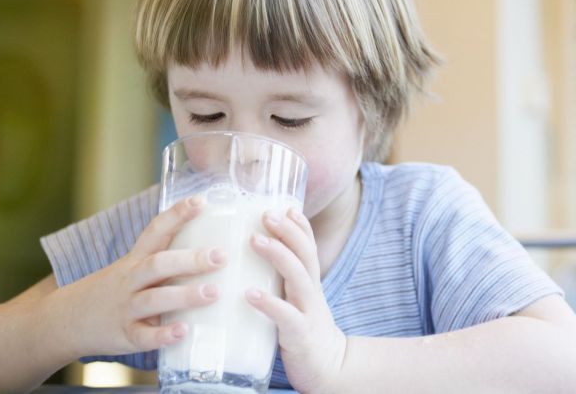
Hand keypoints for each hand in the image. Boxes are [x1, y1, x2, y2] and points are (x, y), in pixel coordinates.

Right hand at [62, 196, 225, 356]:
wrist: (63, 322)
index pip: (155, 231)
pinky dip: (163, 335)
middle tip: (221, 256)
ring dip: (184, 296)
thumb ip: (164, 261)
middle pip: (158, 264)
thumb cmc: (113, 292)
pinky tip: (183, 331)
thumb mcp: (131, 269)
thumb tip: (210, 249)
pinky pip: (144, 336)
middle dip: (189, 259)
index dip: (177, 215)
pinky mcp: (124, 336)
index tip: (201, 201)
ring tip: (212, 293)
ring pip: (153, 299)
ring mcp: (125, 308)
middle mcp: (130, 280)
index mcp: (135, 260)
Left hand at [246, 208, 347, 393]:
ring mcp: (308, 312)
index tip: (285, 206)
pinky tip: (249, 294)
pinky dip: (268, 303)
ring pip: (298, 277)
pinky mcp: (300, 335)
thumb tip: (247, 263)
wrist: (328, 370)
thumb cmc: (302, 332)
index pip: (308, 246)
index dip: (299, 225)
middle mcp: (311, 292)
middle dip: (288, 231)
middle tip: (265, 213)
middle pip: (305, 253)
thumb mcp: (296, 302)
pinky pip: (285, 316)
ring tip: (254, 240)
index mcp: (309, 283)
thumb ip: (280, 283)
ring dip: (278, 255)